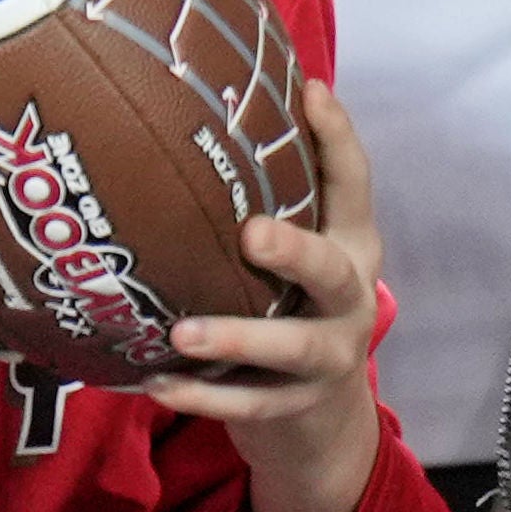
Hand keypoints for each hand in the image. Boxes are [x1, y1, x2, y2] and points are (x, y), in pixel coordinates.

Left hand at [144, 79, 393, 511]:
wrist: (322, 419)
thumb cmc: (289, 302)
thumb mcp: (298, 246)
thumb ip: (266, 193)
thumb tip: (190, 99)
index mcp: (351, 245)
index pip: (353, 187)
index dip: (339, 140)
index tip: (312, 92)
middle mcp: (350, 298)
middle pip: (332, 271)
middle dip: (295, 252)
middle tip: (251, 234)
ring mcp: (329, 357)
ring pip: (292, 347)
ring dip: (237, 338)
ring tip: (182, 333)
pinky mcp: (295, 407)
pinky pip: (249, 406)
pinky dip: (203, 398)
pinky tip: (157, 383)